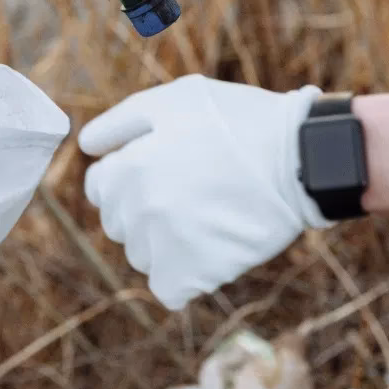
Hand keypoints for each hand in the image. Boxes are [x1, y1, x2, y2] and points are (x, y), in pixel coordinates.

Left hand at [79, 75, 328, 309]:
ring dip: (163, 244)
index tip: (161, 172)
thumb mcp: (174, 99)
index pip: (99, 188)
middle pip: (118, 225)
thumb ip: (121, 122)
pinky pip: (167, 289)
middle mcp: (139, 208)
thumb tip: (87, 147)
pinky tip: (208, 250)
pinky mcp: (194, 274)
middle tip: (189, 192)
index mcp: (129, 166)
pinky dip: (183, 276)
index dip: (128, 178)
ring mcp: (166, 244)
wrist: (301, 158)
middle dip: (143, 210)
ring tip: (204, 217)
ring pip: (141, 257)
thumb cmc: (239, 121)